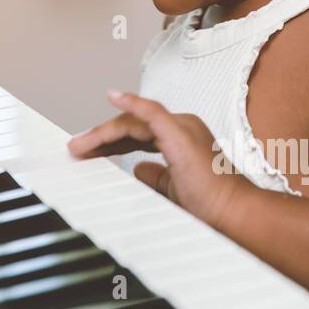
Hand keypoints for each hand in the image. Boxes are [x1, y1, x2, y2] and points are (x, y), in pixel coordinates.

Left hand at [67, 89, 248, 229]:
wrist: (232, 212)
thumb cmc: (211, 204)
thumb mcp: (173, 188)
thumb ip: (155, 176)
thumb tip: (138, 169)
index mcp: (179, 137)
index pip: (136, 133)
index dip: (110, 142)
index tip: (88, 152)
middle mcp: (181, 126)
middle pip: (131, 126)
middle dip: (100, 138)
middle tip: (77, 148)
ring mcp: (181, 126)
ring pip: (132, 122)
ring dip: (102, 134)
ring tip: (80, 145)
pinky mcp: (179, 132)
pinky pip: (152, 112)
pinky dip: (131, 103)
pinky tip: (113, 96)